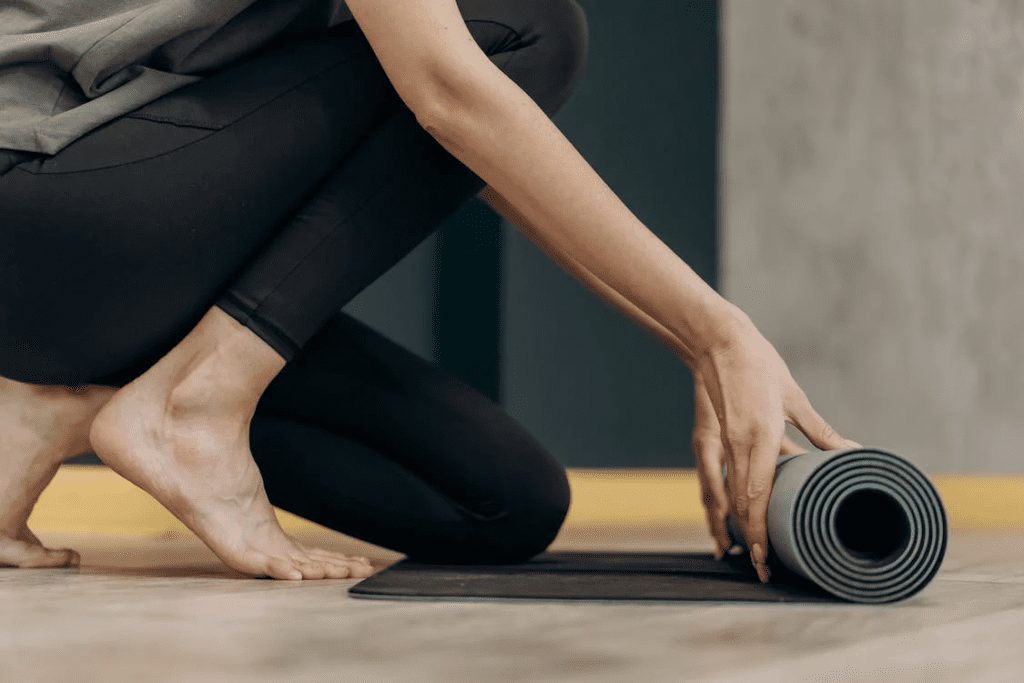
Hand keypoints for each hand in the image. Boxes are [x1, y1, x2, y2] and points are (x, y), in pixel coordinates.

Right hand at [690, 307, 859, 581]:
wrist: (718, 341)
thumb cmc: (759, 365)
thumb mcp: (794, 398)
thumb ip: (820, 432)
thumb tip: (851, 454)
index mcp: (761, 435)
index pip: (757, 496)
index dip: (761, 531)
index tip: (766, 557)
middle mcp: (738, 444)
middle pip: (740, 504)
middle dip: (751, 539)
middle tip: (763, 569)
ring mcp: (720, 442)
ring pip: (725, 495)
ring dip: (733, 526)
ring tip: (741, 552)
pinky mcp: (711, 437)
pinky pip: (717, 478)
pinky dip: (723, 501)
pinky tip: (728, 516)